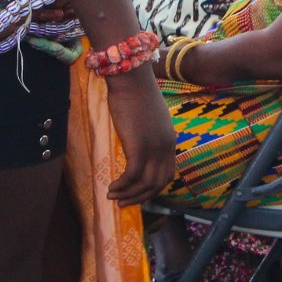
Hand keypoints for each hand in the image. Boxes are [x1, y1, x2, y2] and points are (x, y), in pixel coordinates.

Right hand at [104, 68, 175, 205]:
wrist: (131, 79)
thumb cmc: (136, 93)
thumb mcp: (149, 117)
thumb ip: (149, 133)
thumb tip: (138, 142)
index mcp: (170, 140)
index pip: (168, 174)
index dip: (154, 187)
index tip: (138, 192)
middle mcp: (166, 147)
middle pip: (159, 183)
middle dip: (141, 197)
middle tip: (124, 202)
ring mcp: (154, 148)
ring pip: (145, 184)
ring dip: (129, 194)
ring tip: (113, 196)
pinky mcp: (139, 147)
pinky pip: (132, 176)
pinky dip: (122, 185)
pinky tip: (111, 187)